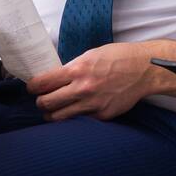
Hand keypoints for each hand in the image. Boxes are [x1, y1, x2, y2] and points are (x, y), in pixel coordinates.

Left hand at [26, 40, 175, 121]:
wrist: (144, 69)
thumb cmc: (117, 58)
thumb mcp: (90, 55)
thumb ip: (72, 68)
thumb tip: (55, 77)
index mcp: (76, 70)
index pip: (42, 83)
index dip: (32, 87)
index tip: (32, 88)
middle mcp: (82, 89)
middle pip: (46, 104)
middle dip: (41, 103)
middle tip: (42, 100)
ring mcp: (92, 105)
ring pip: (60, 118)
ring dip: (53, 115)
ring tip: (54, 111)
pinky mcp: (102, 116)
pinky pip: (81, 120)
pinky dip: (77, 117)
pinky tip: (78, 110)